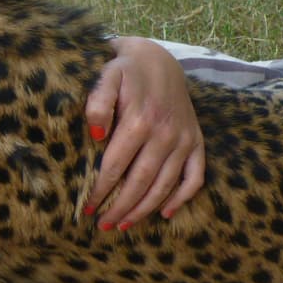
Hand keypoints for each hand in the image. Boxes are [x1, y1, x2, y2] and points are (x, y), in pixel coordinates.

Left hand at [84, 36, 204, 228]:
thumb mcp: (106, 76)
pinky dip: (182, 197)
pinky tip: (164, 213)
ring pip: (165, 184)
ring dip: (145, 209)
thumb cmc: (124, 69)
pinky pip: (195, 176)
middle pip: (141, 181)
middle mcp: (165, 134)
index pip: (116, 166)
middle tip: (103, 225)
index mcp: (139, 121)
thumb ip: (98, 102)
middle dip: (121, 207)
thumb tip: (95, 135)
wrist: (157, 57)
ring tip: (125, 225)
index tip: (86, 207)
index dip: (101, 190)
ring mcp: (183, 139)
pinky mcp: (196, 141)